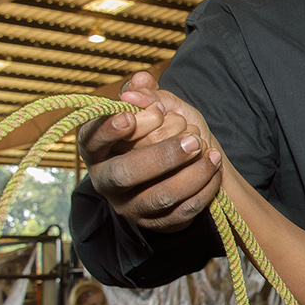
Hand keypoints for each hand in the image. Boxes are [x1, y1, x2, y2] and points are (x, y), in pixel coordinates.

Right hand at [77, 71, 222, 232]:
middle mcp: (107, 181)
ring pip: (159, 195)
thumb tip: (140, 81)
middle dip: (160, 154)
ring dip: (189, 172)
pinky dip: (203, 186)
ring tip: (206, 148)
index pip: (91, 140)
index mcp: (97, 149)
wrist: (184, 168)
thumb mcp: (156, 108)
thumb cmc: (162, 132)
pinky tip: (213, 165)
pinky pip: (183, 209)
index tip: (128, 117)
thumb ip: (148, 93)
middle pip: (125, 173)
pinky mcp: (157, 223)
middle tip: (192, 139)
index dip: (107, 130)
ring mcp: (131, 206)